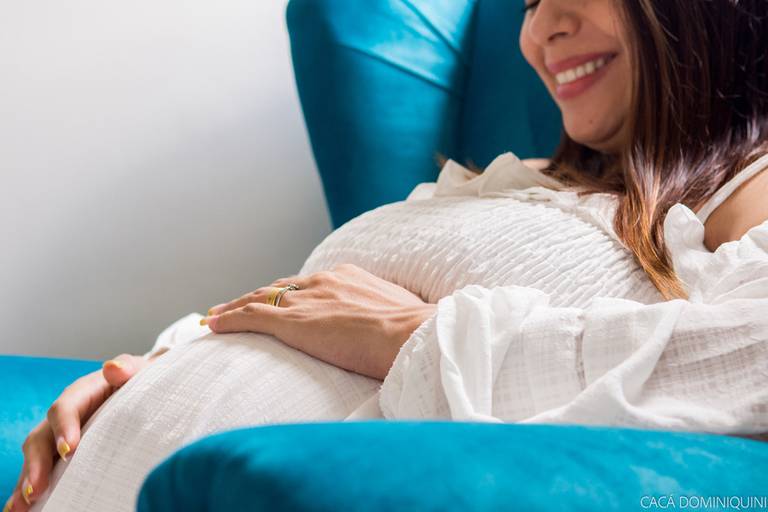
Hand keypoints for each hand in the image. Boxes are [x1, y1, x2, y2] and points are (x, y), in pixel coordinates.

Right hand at [4, 353, 159, 511]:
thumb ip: (129, 368)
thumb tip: (113, 369)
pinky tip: (24, 508)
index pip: (65, 408)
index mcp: (83, 393)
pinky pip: (44, 469)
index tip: (69, 450)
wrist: (146, 389)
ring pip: (36, 457)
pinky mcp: (65, 453)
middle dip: (36, 464)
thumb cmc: (141, 381)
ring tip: (22, 506)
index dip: (63, 427)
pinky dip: (31, 488)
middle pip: (41, 437)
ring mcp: (62, 435)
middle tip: (36, 489)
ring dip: (27, 481)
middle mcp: (67, 416)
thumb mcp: (140, 371)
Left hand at [203, 264, 436, 379]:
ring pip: (257, 299)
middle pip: (278, 288)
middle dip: (255, 295)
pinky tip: (212, 325)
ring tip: (215, 313)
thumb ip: (385, 316)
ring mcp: (305, 301)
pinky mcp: (292, 322)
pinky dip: (228, 319)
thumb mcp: (398, 313)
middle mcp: (320, 283)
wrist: (409, 334)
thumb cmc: (412, 330)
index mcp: (346, 278)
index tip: (277, 299)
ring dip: (234, 306)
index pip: (307, 284)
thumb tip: (395, 329)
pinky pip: (250, 317)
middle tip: (236, 303)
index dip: (288, 292)